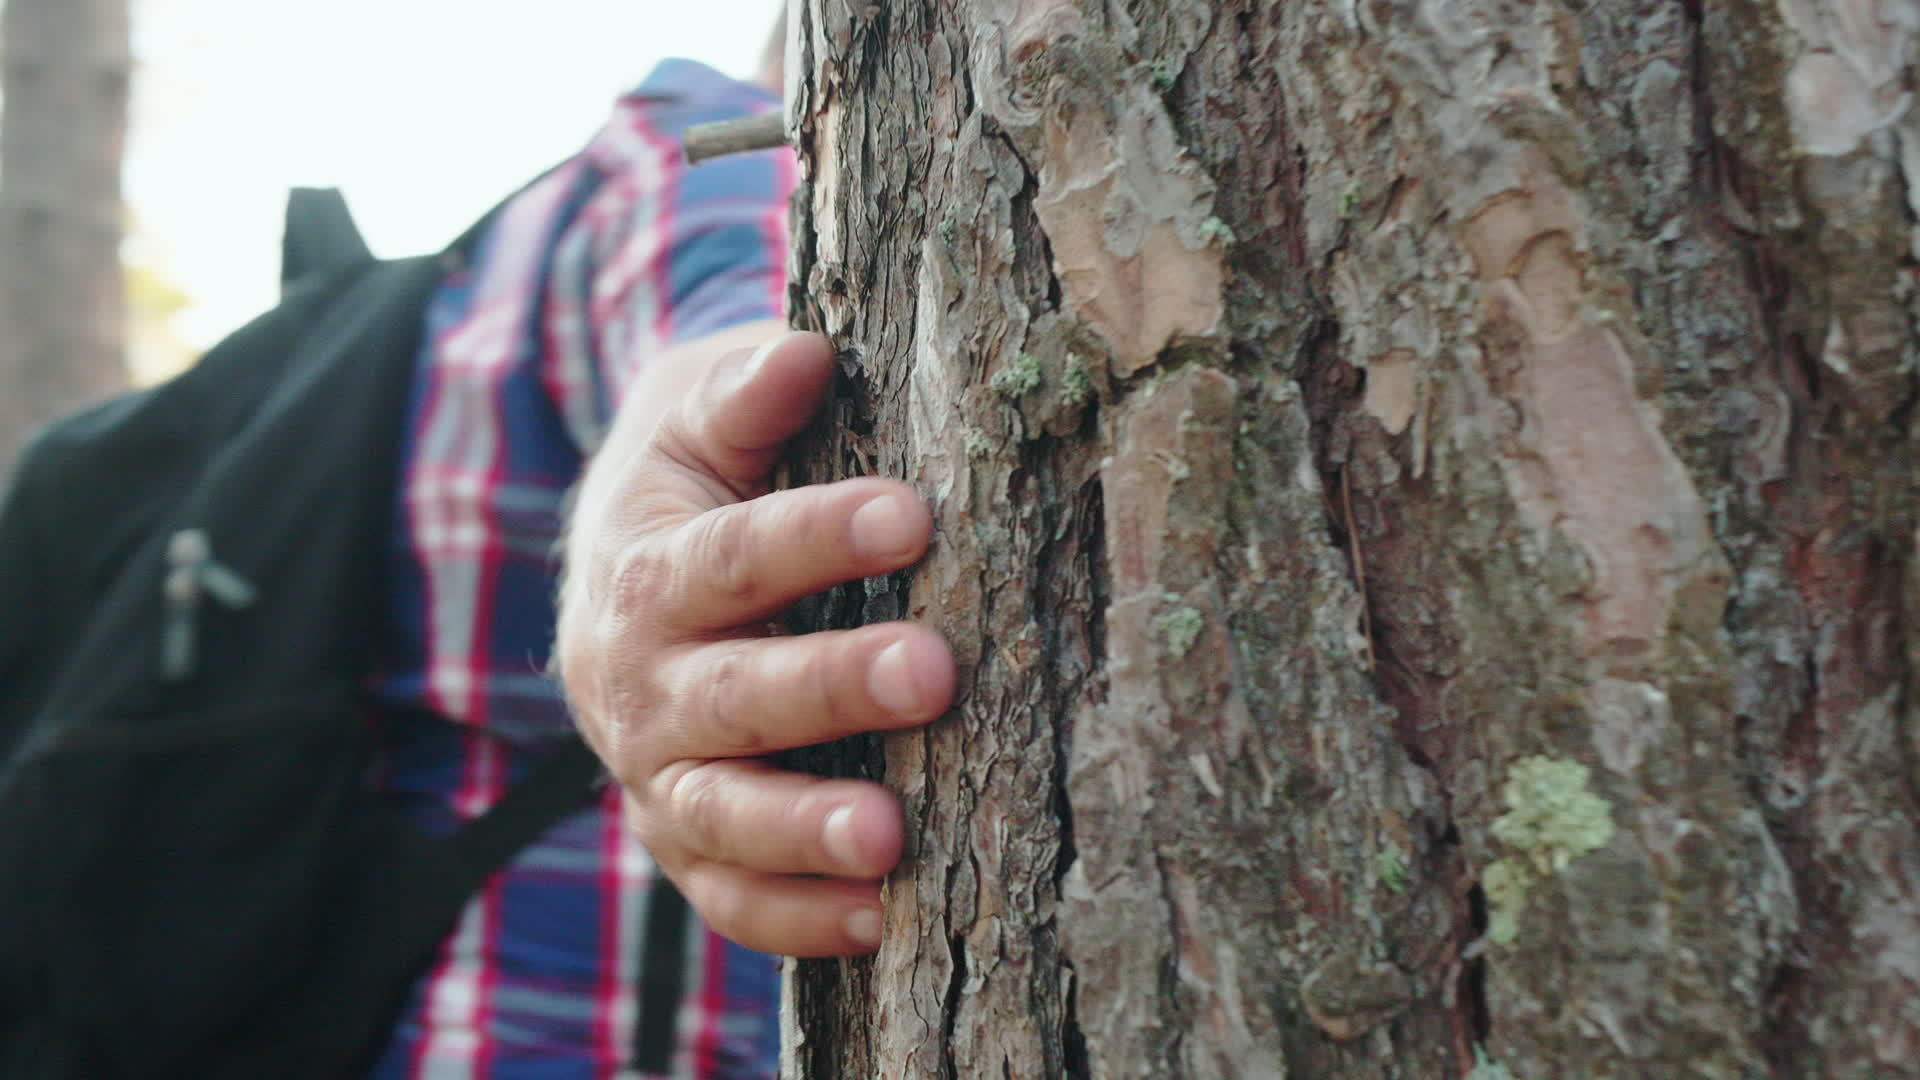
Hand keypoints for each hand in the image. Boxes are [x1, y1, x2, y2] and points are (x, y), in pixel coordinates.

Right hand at [555, 328, 954, 956]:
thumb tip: (801, 354)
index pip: (729, 558)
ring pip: (717, 815)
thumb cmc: (691, 483)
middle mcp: (636, 684)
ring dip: (801, 828)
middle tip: (934, 670)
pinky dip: (795, 918)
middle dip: (828, 687)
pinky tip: (881, 919)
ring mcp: (655, 776)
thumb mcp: (694, 422)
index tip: (913, 517)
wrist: (617, 575)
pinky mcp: (683, 842)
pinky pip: (727, 898)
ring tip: (890, 837)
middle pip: (727, 694)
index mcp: (640, 571)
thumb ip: (741, 395)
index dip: (815, 537)